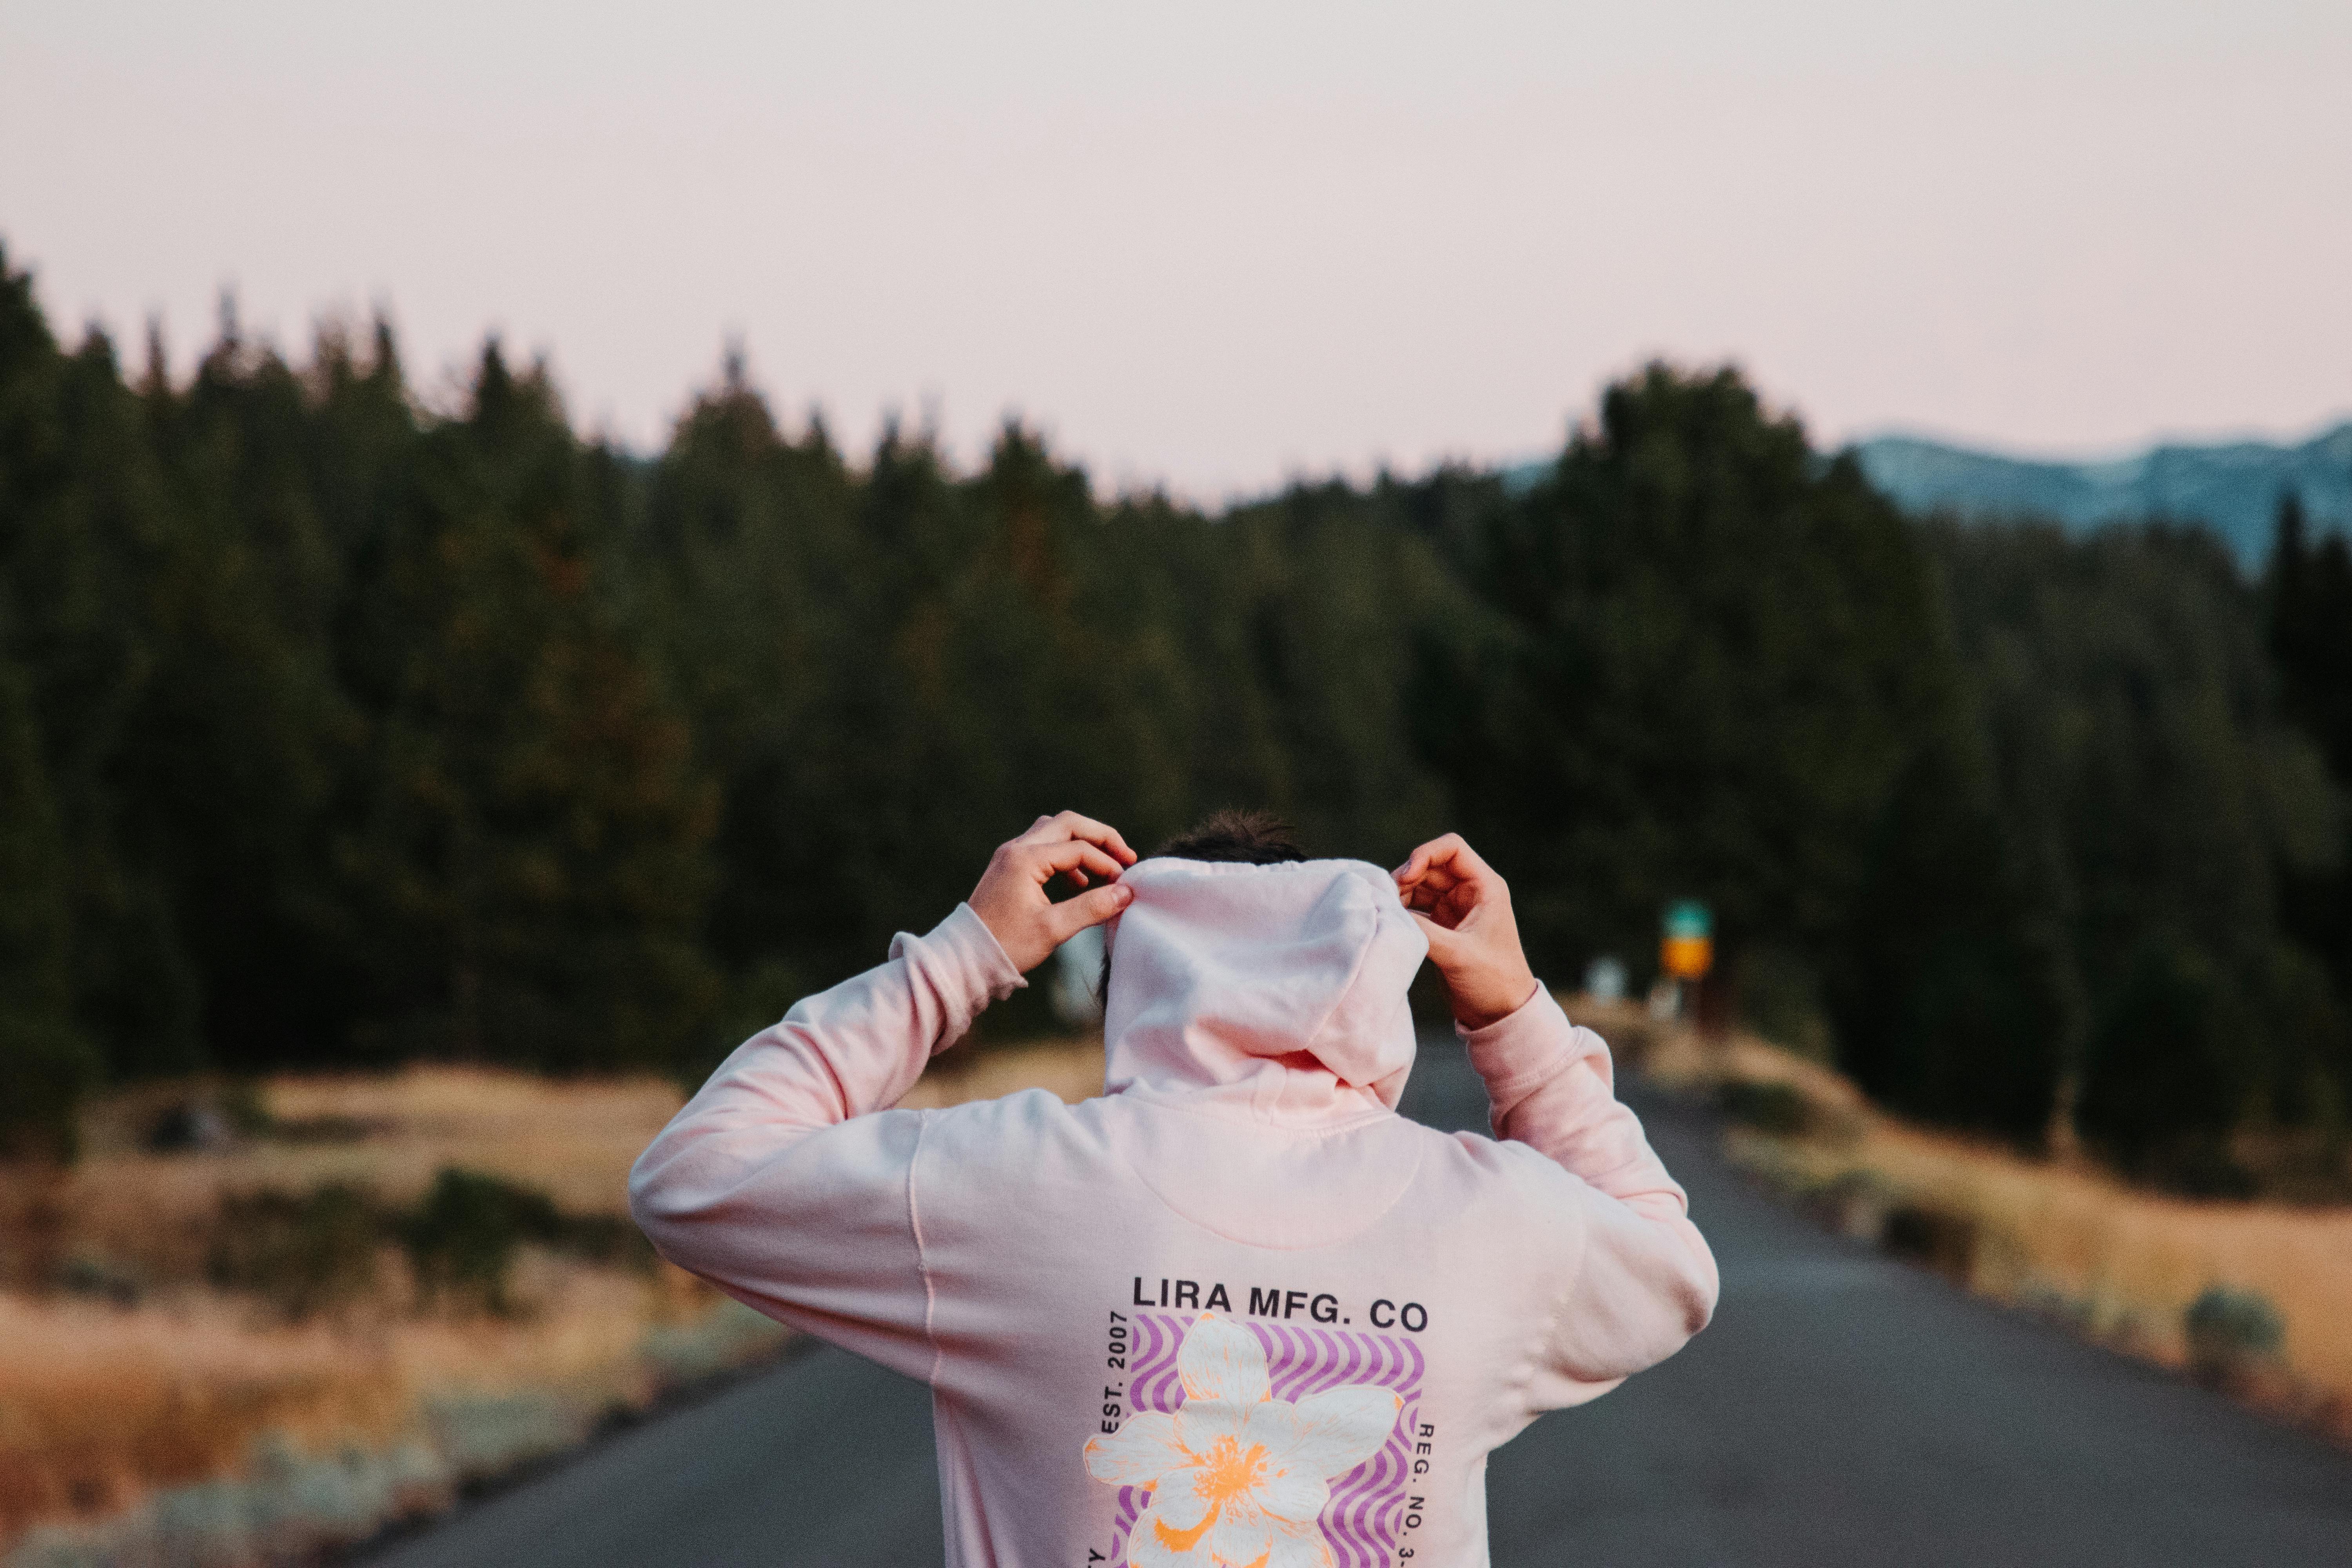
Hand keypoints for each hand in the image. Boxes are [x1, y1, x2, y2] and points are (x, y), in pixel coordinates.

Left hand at [969, 812, 1139, 973]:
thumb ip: (1092, 908)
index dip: (1107, 863)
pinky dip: (1066, 857)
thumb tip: (1126, 893)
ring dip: (1082, 844)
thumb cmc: (1006, 946)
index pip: (1078, 848)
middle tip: (1125, 856)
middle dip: (1100, 837)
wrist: (965, 958)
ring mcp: (1010, 855)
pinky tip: (1078, 884)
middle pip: (1068, 823)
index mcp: (1025, 859)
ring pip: (1054, 832)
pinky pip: (1043, 848)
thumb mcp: (1053, 929)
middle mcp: (1016, 848)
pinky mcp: (1009, 867)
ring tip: (1104, 870)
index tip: (1125, 885)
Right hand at [1393, 833, 1537, 1029]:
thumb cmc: (1493, 980)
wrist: (1500, 1013)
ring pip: (1420, 885)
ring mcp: (1455, 908)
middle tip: (1385, 898)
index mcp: (1485, 887)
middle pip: (1430, 866)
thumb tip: (1386, 910)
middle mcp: (1470, 892)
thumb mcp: (1457, 953)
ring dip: (1401, 893)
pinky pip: (1417, 906)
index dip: (1425, 855)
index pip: (1452, 849)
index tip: (1406, 876)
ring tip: (1385, 910)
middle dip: (1406, 877)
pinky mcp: (1443, 926)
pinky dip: (1403, 910)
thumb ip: (1423, 930)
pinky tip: (1390, 920)